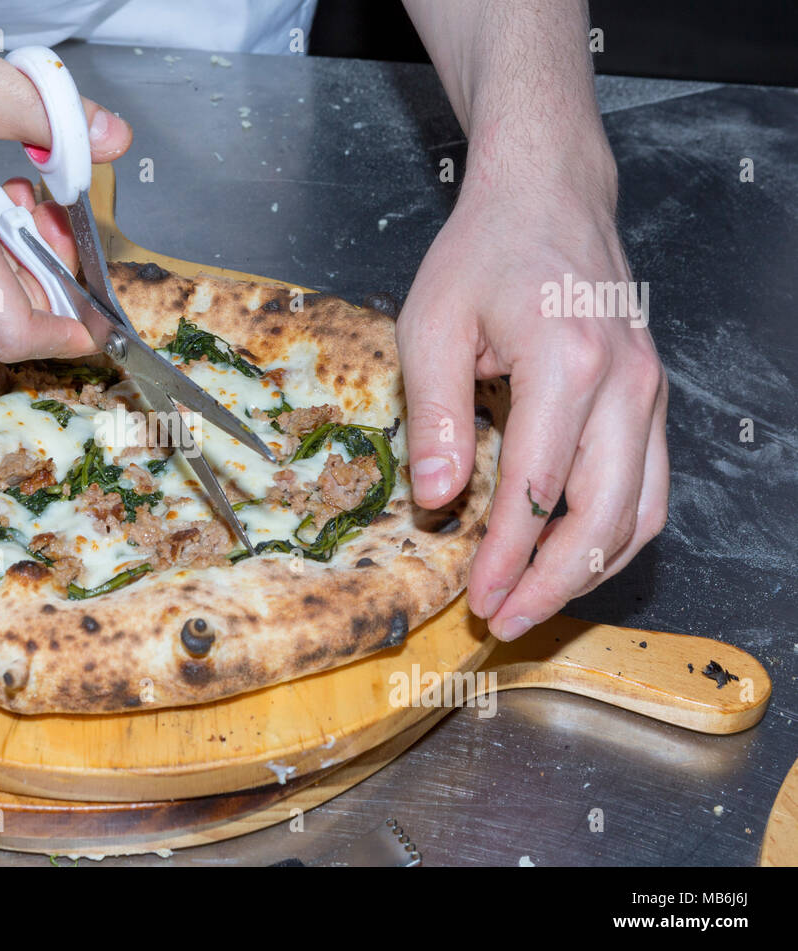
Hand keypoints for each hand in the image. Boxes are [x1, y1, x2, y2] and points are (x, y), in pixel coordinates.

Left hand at [397, 150, 668, 639]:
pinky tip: (572, 556)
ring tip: (535, 602)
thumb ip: (435, 416)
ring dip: (590, 570)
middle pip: (603, 516)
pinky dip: (615, 534)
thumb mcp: (432, 324)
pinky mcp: (652, 398)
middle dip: (552, 583)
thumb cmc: (484, 255)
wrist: (548, 196)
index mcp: (567, 362)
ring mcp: (650, 391)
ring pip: (640, 512)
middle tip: (506, 620)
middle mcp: (625, 383)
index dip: (506, 557)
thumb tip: (437, 501)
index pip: (536, 490)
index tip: (478, 599)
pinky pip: (650, 486)